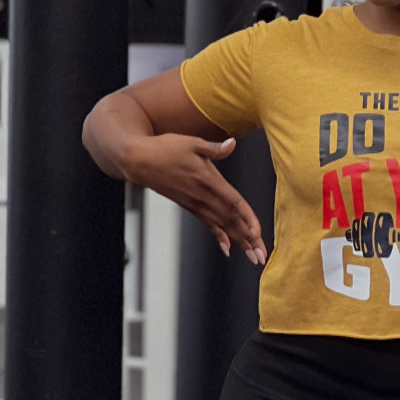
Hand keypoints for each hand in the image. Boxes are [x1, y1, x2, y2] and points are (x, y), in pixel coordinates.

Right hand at [125, 135, 267, 263]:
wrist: (138, 161)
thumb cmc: (164, 148)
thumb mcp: (192, 142)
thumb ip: (215, 148)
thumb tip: (232, 143)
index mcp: (208, 180)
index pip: (233, 202)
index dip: (247, 218)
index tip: (258, 234)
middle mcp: (203, 196)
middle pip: (231, 221)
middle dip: (248, 240)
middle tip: (261, 256)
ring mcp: (196, 203)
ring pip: (222, 226)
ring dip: (239, 241)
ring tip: (252, 256)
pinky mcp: (189, 206)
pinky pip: (208, 224)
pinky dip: (219, 235)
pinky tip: (228, 247)